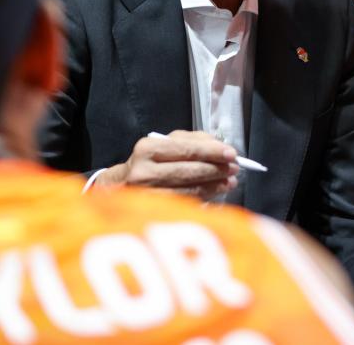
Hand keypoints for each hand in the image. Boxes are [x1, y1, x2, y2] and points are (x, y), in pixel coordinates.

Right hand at [99, 130, 238, 198]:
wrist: (119, 187)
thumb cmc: (148, 162)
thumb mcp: (164, 143)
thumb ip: (191, 140)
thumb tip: (218, 146)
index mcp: (147, 149)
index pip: (186, 149)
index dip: (212, 152)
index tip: (231, 153)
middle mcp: (144, 172)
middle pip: (189, 171)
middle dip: (216, 170)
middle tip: (234, 169)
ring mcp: (147, 196)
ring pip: (188, 191)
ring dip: (213, 186)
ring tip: (229, 182)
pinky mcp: (152, 213)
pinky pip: (184, 205)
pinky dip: (203, 199)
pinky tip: (214, 194)